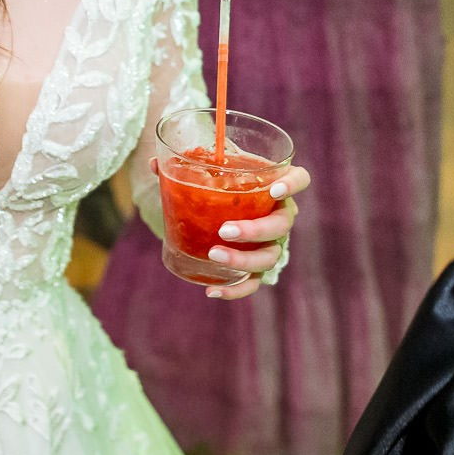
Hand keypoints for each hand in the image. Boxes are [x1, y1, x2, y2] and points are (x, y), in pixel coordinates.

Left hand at [151, 160, 312, 299]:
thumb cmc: (220, 185)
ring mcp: (272, 243)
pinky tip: (212, 290)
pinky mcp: (258, 267)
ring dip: (244, 260)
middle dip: (255, 230)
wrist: (221, 211)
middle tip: (225, 230)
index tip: (274, 191)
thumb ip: (184, 166)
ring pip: (270, 257)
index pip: (299, 179)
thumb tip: (154, 163)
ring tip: (214, 255)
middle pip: (281, 224)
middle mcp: (280, 214)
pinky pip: (253, 283)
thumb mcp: (207, 172)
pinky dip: (235, 289)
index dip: (292, 184)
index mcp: (274, 184)